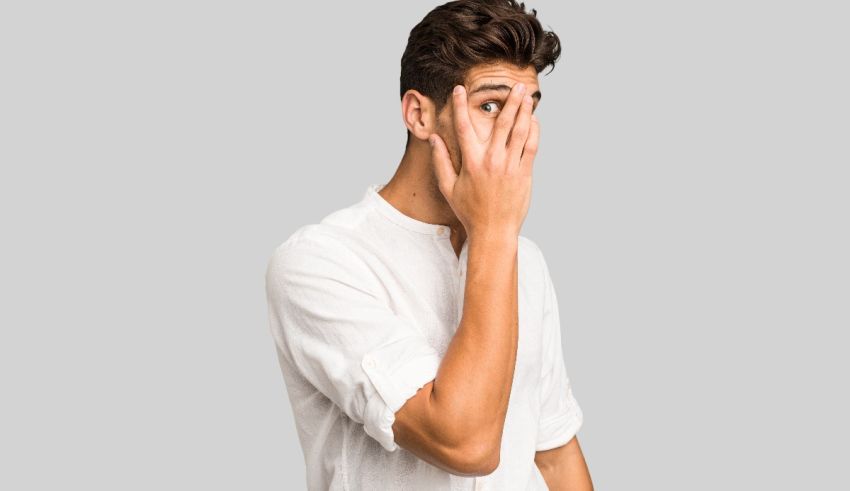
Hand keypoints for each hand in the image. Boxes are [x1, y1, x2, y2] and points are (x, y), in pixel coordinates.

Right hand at [429, 82, 538, 238]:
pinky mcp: (524, 174)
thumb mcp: (449, 188)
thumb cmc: (469, 211)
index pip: (464, 127)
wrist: (493, 231)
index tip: (460, 89)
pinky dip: (533, 132)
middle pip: (502, 123)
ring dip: (525, 112)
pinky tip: (533, 121)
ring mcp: (510, 167)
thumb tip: (434, 139)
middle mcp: (491, 161)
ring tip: (527, 97)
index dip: (461, 106)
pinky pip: (531, 147)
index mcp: (471, 162)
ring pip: (520, 132)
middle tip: (515, 85)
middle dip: (509, 101)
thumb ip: (440, 162)